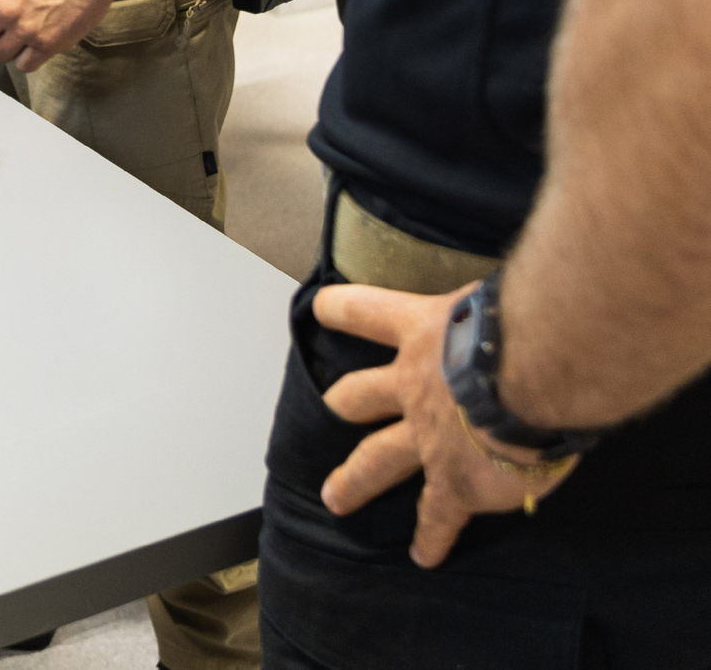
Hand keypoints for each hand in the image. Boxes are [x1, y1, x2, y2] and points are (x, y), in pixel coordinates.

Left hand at [313, 281, 579, 567]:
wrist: (538, 374)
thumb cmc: (527, 322)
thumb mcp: (495, 299)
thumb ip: (491, 310)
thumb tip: (522, 305)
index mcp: (422, 330)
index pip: (363, 310)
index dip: (340, 309)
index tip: (319, 308)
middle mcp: (412, 383)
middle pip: (358, 394)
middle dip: (343, 404)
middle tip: (329, 410)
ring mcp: (427, 437)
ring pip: (377, 459)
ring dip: (355, 480)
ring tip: (335, 499)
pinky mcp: (457, 482)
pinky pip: (438, 516)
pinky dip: (431, 538)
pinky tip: (424, 556)